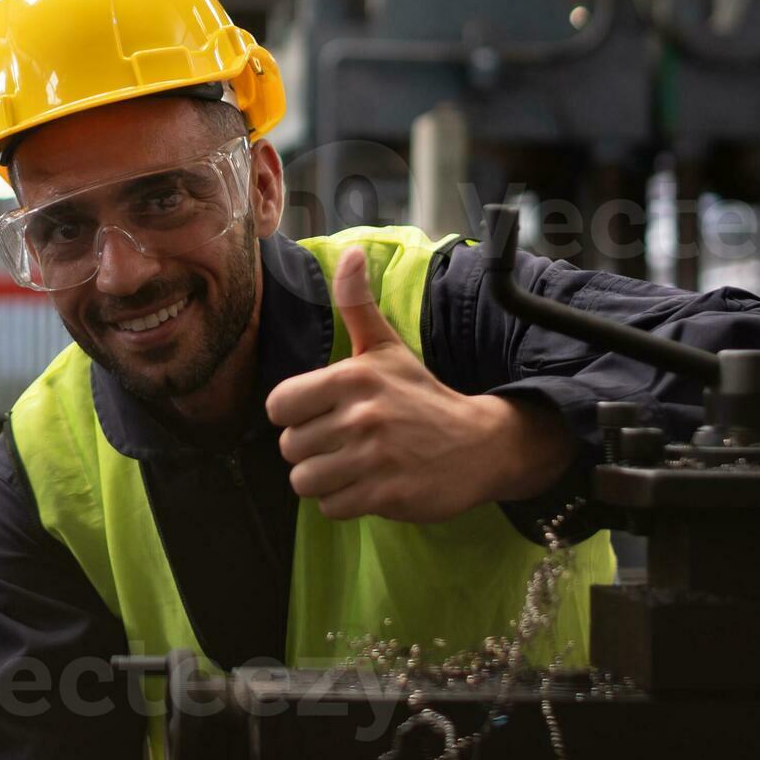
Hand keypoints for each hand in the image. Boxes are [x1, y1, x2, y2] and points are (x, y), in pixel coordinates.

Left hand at [266, 248, 572, 521]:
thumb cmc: (422, 396)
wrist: (480, 445)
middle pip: (289, 448)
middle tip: (344, 443)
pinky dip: (344, 502)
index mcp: (353, 377)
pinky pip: (331, 507)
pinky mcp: (386, 494)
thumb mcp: (388, 348)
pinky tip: (369, 485)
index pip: (278, 405)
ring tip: (353, 466)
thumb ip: (357, 305)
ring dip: (324, 480)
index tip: (321, 414)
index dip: (294, 414)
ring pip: (305, 481)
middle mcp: (362, 415)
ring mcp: (374, 458)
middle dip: (311, 450)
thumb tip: (350, 251)